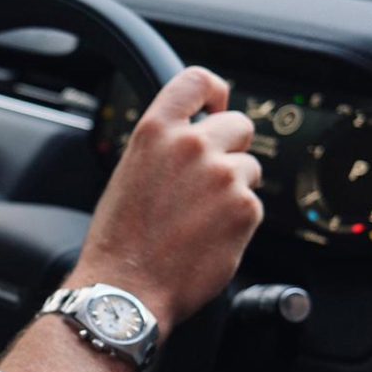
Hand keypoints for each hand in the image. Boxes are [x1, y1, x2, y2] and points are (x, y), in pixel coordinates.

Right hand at [69, 66, 262, 335]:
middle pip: (238, 125)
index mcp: (155, 133)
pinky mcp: (245, 208)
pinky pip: (252, 205)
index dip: (214, 91)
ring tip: (198, 219)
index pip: (196, 82)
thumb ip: (164, 149)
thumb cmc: (119, 242)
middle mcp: (192, 146)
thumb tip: (195, 139)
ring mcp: (223, 176)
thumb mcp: (128, 176)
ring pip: (249, 168)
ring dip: (233, 189)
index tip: (217, 105)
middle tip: (208, 180)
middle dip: (230, 149)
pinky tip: (205, 239)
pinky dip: (235, 222)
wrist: (126, 289)